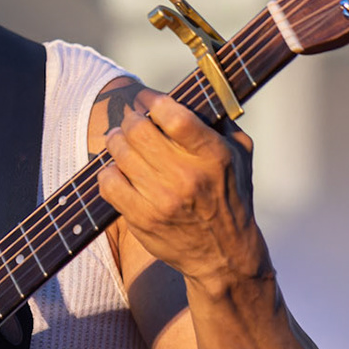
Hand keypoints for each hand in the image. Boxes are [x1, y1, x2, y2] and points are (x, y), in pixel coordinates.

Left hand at [98, 94, 267, 286]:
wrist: (224, 256)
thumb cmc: (231, 198)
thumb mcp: (240, 157)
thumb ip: (220, 124)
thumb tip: (197, 92)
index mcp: (214, 156)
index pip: (174, 117)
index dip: (153, 101)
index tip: (146, 99)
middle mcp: (187, 177)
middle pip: (139, 131)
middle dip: (131, 119)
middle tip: (131, 120)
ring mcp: (162, 200)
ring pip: (120, 153)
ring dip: (116, 141)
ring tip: (121, 140)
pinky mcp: (142, 219)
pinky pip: (109, 183)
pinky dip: (108, 172)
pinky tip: (118, 170)